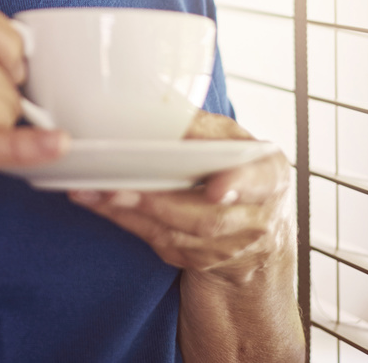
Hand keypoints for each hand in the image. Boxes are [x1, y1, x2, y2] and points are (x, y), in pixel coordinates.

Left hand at [69, 112, 291, 284]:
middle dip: (160, 203)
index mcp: (270, 177)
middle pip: (207, 218)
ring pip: (177, 235)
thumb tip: (162, 107)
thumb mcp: (236, 142)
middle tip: (120, 187)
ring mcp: (228, 248)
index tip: (214, 190)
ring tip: (97, 192)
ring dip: (133, 213)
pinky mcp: (199, 260)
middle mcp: (256, 219)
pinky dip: (127, 222)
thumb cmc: (240, 171)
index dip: (237, 185)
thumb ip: (207, 130)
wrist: (259, 233)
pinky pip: (160, 243)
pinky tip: (99, 203)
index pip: (258, 181)